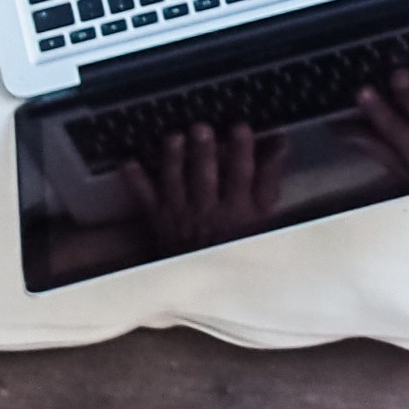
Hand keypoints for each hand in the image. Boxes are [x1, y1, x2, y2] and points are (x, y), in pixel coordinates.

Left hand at [117, 120, 279, 253]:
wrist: (203, 281)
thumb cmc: (237, 240)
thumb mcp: (263, 215)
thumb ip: (269, 178)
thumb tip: (279, 141)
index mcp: (238, 210)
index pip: (242, 176)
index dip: (241, 152)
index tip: (240, 128)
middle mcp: (207, 211)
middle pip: (205, 178)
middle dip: (203, 153)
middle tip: (201, 128)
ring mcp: (180, 214)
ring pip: (175, 184)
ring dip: (173, 160)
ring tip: (174, 138)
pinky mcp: (159, 217)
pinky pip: (145, 198)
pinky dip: (136, 181)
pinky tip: (129, 162)